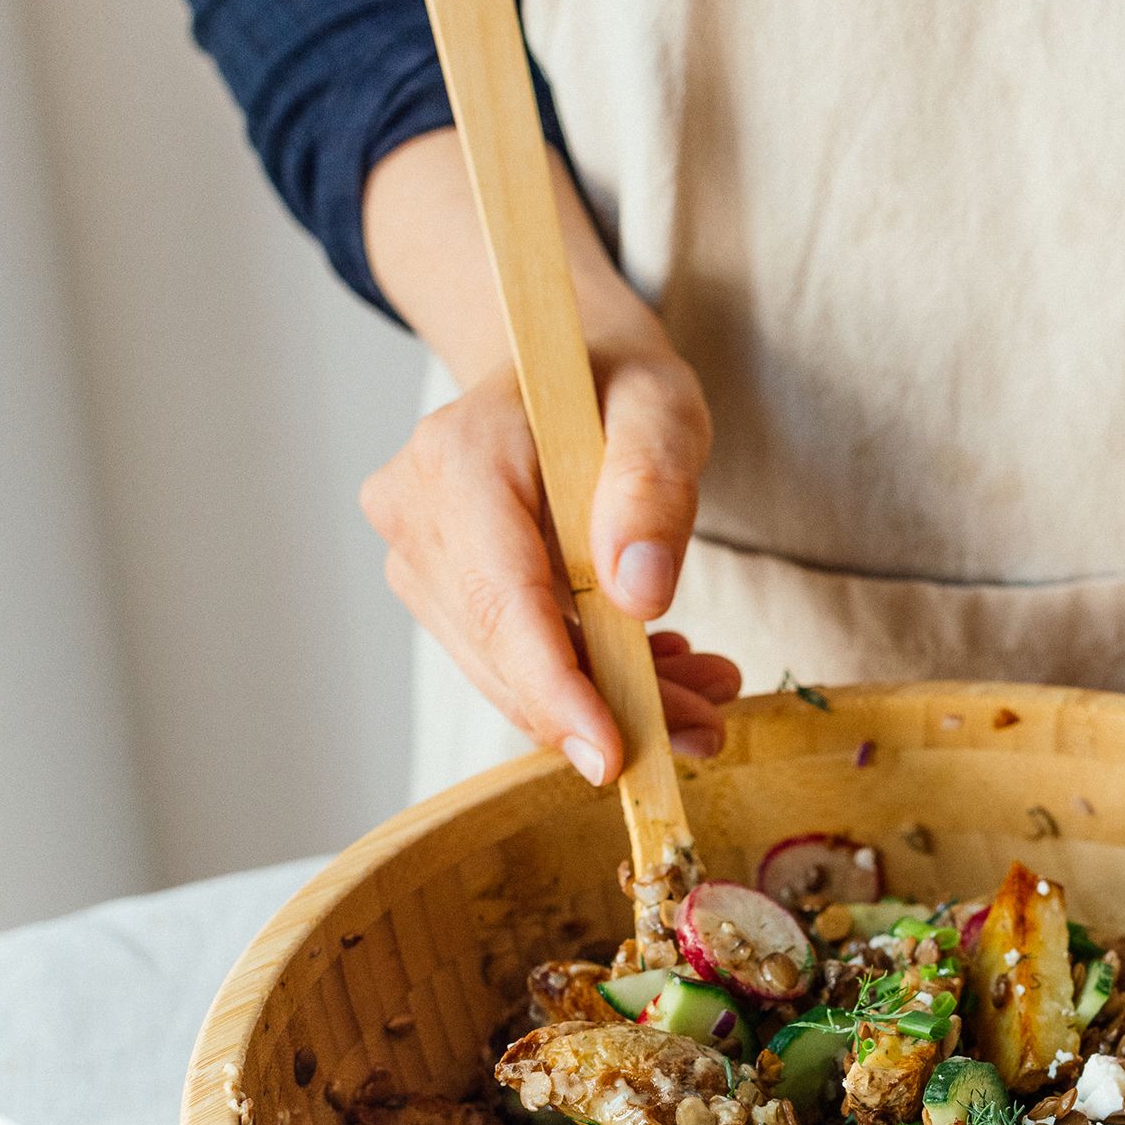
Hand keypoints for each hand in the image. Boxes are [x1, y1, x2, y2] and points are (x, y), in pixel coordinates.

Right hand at [359, 316, 737, 779]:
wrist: (564, 367)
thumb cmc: (617, 383)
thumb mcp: (664, 410)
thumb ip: (652, 490)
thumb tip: (638, 595)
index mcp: (460, 458)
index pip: (501, 599)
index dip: (555, 688)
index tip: (613, 757)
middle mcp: (413, 509)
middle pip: (505, 648)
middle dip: (607, 707)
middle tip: (711, 727)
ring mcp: (415, 551)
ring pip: (507, 666)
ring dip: (609, 698)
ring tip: (704, 693)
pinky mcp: (435, 583)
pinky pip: (508, 654)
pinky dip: (587, 677)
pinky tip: (659, 669)